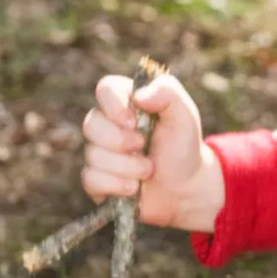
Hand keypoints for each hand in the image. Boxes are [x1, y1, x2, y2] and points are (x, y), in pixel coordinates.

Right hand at [81, 73, 225, 232]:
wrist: (185, 189)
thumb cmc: (183, 148)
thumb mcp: (185, 116)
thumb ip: (168, 93)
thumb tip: (138, 95)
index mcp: (127, 102)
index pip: (105, 89)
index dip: (114, 105)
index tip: (134, 122)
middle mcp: (108, 124)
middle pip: (91, 124)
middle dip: (121, 141)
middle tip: (145, 147)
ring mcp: (99, 152)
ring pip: (93, 155)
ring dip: (127, 167)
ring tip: (149, 170)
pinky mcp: (97, 179)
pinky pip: (90, 180)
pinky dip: (116, 185)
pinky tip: (133, 188)